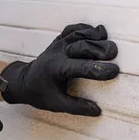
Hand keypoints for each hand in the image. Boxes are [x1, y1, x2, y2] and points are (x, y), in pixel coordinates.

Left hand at [0, 23, 119, 115]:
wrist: (23, 81)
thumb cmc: (40, 93)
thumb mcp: (56, 105)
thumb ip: (76, 107)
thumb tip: (97, 111)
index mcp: (57, 69)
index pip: (81, 67)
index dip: (98, 69)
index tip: (114, 71)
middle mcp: (58, 54)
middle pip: (81, 46)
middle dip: (99, 48)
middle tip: (114, 53)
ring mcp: (58, 44)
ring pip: (78, 34)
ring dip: (94, 36)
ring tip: (109, 41)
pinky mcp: (59, 40)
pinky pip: (72, 29)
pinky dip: (85, 28)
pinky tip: (97, 32)